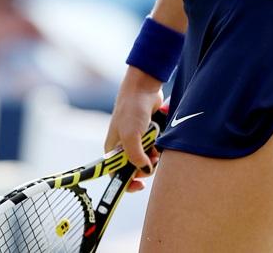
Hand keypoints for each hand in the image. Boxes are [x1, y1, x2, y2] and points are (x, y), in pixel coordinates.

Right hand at [105, 67, 163, 192]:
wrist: (144, 87)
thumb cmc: (132, 109)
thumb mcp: (131, 136)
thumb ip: (136, 157)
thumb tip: (145, 171)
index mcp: (113, 148)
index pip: (116, 174)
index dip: (127, 183)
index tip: (140, 185)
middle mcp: (124, 146)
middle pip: (135, 168)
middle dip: (145, 167)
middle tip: (152, 159)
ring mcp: (137, 139)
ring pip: (147, 159)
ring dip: (153, 157)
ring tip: (156, 148)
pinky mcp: (148, 133)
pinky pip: (154, 147)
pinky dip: (158, 147)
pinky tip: (159, 141)